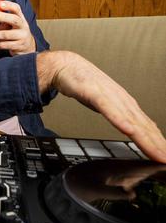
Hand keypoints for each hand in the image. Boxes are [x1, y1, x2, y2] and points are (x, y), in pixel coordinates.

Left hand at [0, 0, 35, 54]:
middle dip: (2, 17)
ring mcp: (21, 36)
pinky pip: (4, 45)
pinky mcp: (18, 46)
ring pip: (6, 34)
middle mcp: (22, 26)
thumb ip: (2, 17)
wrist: (28, 45)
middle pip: (14, 19)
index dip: (8, 5)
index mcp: (20, 17)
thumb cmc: (15, 31)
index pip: (16, 8)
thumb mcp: (12, 22)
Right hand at [37, 51, 165, 162]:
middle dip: (157, 145)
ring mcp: (109, 96)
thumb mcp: (104, 104)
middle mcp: (122, 100)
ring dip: (145, 138)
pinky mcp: (94, 92)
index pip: (147, 127)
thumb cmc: (84, 83)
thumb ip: (118, 116)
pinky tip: (128, 130)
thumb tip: (129, 128)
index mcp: (125, 104)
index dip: (158, 143)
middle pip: (143, 127)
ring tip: (157, 152)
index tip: (165, 158)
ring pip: (130, 120)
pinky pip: (108, 109)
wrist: (66, 65)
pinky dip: (119, 120)